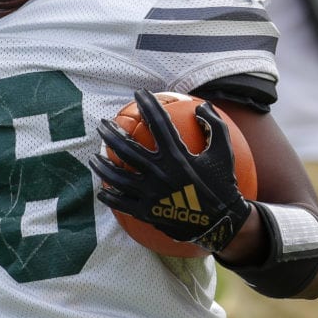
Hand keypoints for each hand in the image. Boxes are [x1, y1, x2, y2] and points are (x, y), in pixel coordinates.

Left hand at [90, 89, 251, 252]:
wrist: (221, 223)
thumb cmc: (222, 184)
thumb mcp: (223, 152)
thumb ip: (214, 125)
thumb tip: (201, 105)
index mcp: (177, 156)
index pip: (158, 123)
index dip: (147, 105)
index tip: (139, 94)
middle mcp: (160, 173)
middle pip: (126, 148)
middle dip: (111, 133)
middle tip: (103, 124)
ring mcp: (151, 194)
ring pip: (117, 177)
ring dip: (102, 165)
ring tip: (94, 157)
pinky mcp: (147, 212)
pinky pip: (121, 203)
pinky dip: (108, 197)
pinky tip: (102, 191)